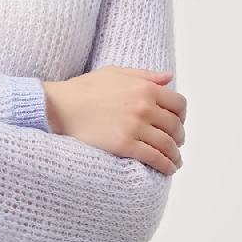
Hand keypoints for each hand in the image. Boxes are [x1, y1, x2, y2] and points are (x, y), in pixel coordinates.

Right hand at [42, 67, 185, 175]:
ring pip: (167, 145)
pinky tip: (167, 169)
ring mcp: (135, 126)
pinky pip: (154, 158)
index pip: (178, 104)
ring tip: (174, 162)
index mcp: (144, 88)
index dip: (181, 116)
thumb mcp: (114, 73)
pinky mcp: (125, 145)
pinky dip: (165, 165)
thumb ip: (144, 75)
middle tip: (175, 144)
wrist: (60, 107)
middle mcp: (144, 106)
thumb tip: (168, 78)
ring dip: (174, 155)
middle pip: (175, 126)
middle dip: (178, 137)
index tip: (177, 123)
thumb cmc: (84, 89)